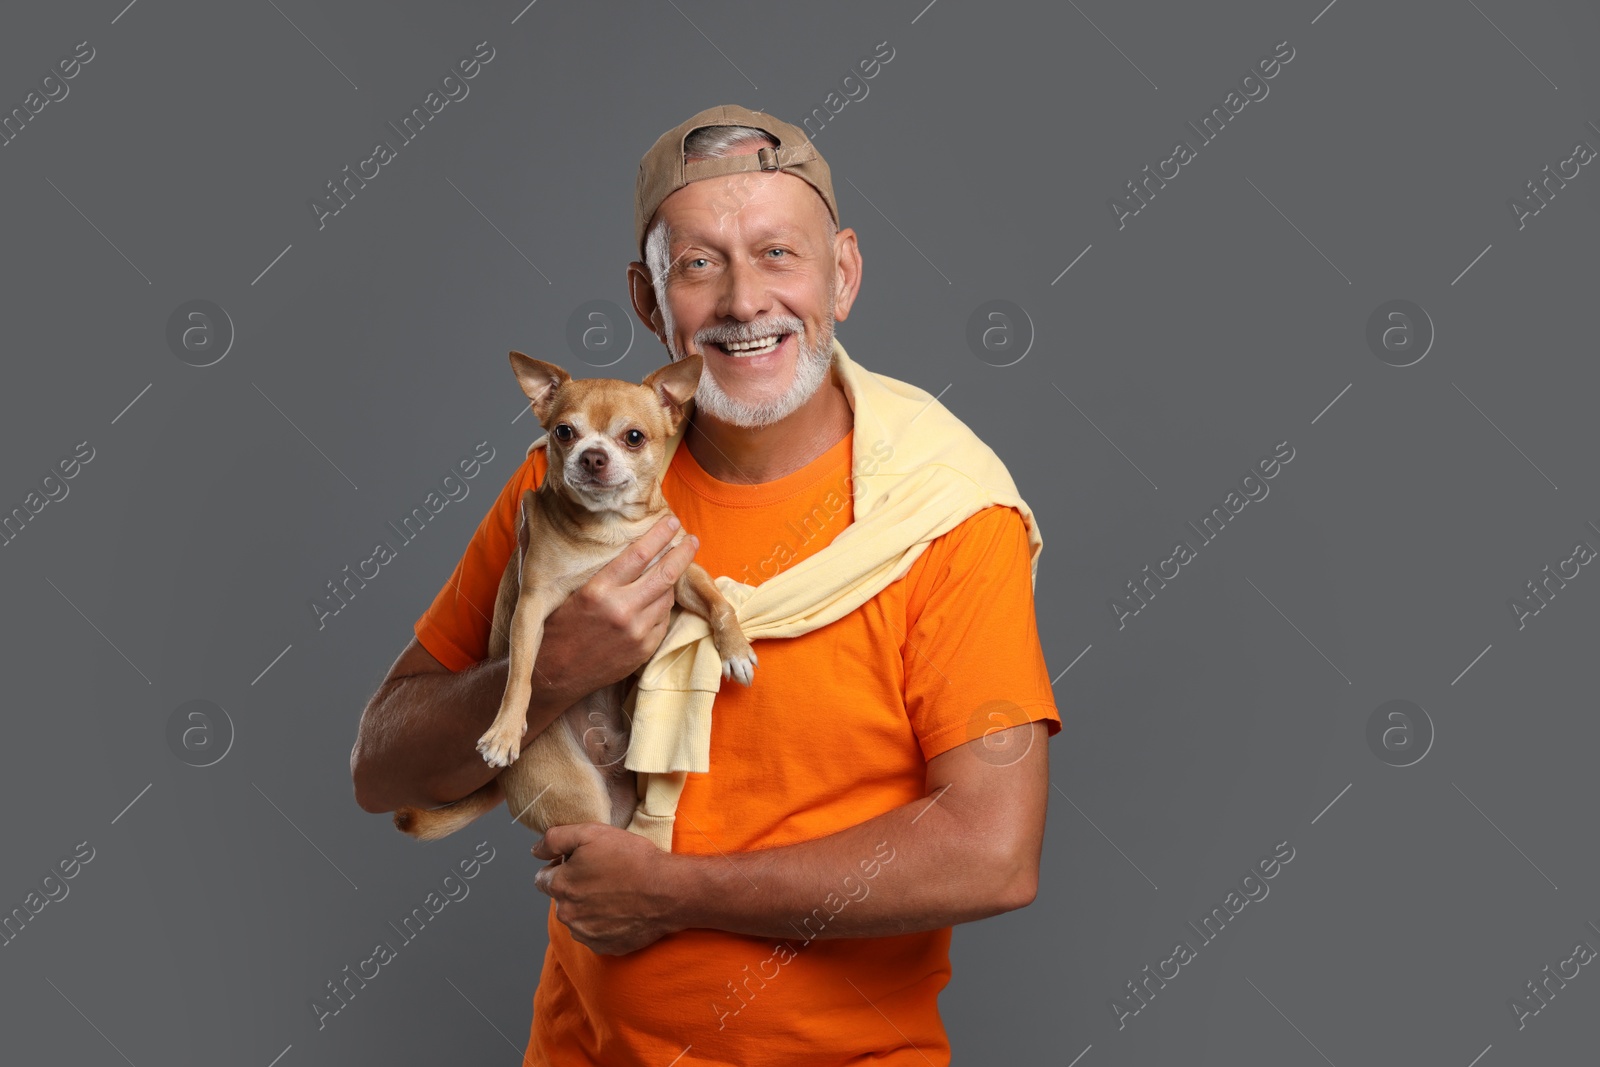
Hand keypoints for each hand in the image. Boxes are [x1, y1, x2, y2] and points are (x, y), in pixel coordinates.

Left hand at [531, 823, 685, 954]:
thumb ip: (555, 839)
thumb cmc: (631, 859)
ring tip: (614, 892)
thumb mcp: (590, 833)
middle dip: (574, 887)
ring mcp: (586, 934)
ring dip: (588, 906)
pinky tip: (621, 909)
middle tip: (602, 874)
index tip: (582, 862)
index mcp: (560, 886)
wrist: (667, 891)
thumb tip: (535, 851)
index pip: (542, 879)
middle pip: (561, 899)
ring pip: (577, 917)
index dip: (560, 867)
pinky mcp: (605, 947)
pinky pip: (595, 934)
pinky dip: (604, 923)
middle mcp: (568, 915)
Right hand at [533, 515, 699, 699]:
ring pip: (667, 596)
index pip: (639, 554)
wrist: (553, 677)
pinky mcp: (644, 650)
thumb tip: (587, 530)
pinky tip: (658, 598)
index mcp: (598, 591)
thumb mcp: (565, 591)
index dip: (660, 535)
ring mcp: (637, 632)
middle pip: (665, 574)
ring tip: (673, 568)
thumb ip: (588, 567)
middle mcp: (621, 610)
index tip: (671, 523)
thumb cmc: (555, 629)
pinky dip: (663, 606)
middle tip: (692, 539)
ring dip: (672, 580)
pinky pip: (663, 620)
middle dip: (683, 552)